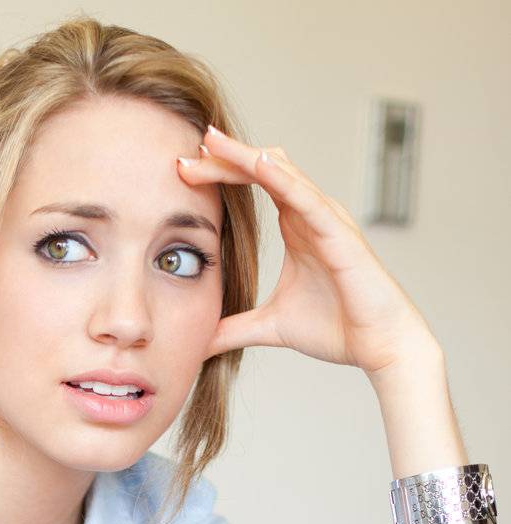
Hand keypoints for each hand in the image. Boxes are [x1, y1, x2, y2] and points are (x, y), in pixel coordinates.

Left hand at [177, 125, 437, 379]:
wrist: (377, 345)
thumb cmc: (336, 328)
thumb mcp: (270, 327)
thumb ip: (234, 329)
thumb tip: (200, 344)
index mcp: (296, 225)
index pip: (253, 185)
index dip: (219, 174)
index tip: (182, 171)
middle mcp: (311, 212)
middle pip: (263, 168)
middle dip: (223, 159)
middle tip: (185, 153)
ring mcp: (327, 217)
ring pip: (283, 172)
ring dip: (245, 156)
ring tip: (212, 143)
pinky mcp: (339, 232)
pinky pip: (308, 197)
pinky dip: (283, 179)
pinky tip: (258, 163)